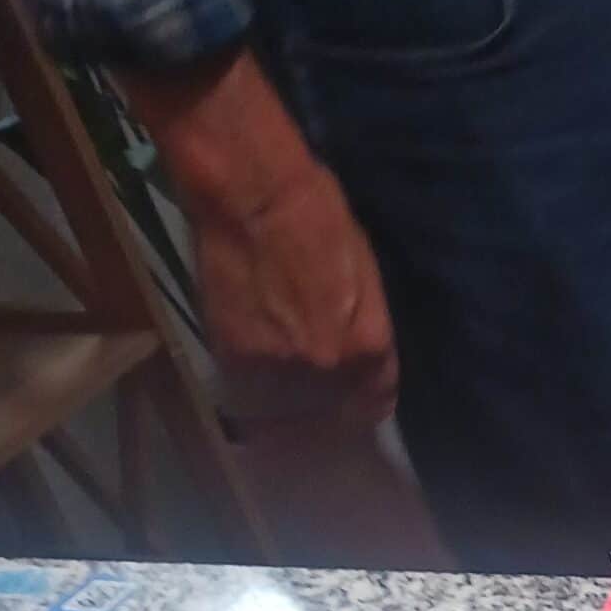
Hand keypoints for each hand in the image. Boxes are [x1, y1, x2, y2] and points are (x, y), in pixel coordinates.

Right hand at [113, 48, 396, 422]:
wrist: (249, 195)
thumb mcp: (365, 276)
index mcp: (371, 347)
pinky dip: (246, 388)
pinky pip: (246, 392)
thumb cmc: (316, 218)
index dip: (361, 405)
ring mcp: (281, 368)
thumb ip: (365, 328)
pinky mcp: (235, 359)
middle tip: (306, 404)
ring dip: (281, 408)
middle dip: (321, 411)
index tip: (347, 405)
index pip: (375, 404)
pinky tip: (246, 373)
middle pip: (330, 416)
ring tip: (272, 391)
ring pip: (286, 412)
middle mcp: (330, 368)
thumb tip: (362, 364)